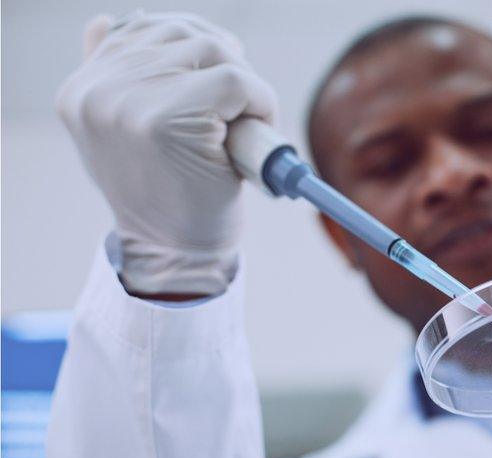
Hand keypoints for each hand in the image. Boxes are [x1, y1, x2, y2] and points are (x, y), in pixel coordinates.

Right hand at [57, 12, 276, 295]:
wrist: (178, 254)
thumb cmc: (167, 192)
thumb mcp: (129, 132)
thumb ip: (120, 79)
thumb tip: (107, 23)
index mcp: (83, 88)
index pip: (145, 27)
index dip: (196, 47)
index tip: (216, 83)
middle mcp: (97, 90)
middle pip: (183, 32)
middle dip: (224, 61)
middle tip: (237, 107)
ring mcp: (128, 103)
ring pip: (214, 51)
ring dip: (246, 84)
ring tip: (243, 126)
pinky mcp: (169, 120)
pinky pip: (237, 81)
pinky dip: (261, 103)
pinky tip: (253, 137)